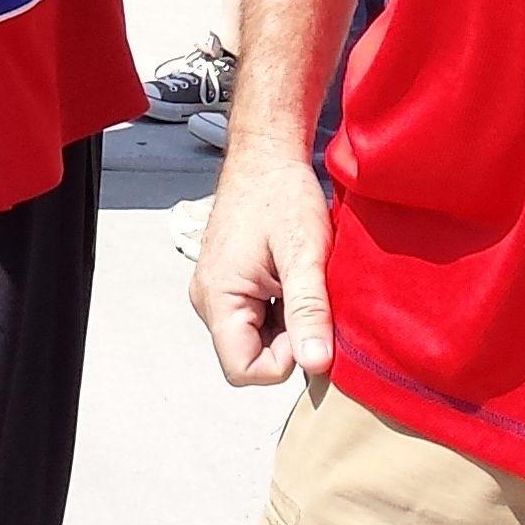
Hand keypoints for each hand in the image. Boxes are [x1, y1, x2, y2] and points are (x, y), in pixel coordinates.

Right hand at [190, 128, 332, 386]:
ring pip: (254, 339)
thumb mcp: (305, 253)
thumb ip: (309, 310)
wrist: (267, 153)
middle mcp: (207, 300)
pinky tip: (293, 277)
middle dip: (288, 341)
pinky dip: (280, 310)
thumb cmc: (284, 195)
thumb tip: (318, 367)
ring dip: (286, 324)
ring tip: (301, 282)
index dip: (285, 359)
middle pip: (249, 357)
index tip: (309, 322)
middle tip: (309, 295)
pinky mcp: (227, 282)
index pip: (244, 370)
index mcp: (217, 297)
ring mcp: (215, 291)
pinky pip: (254, 319)